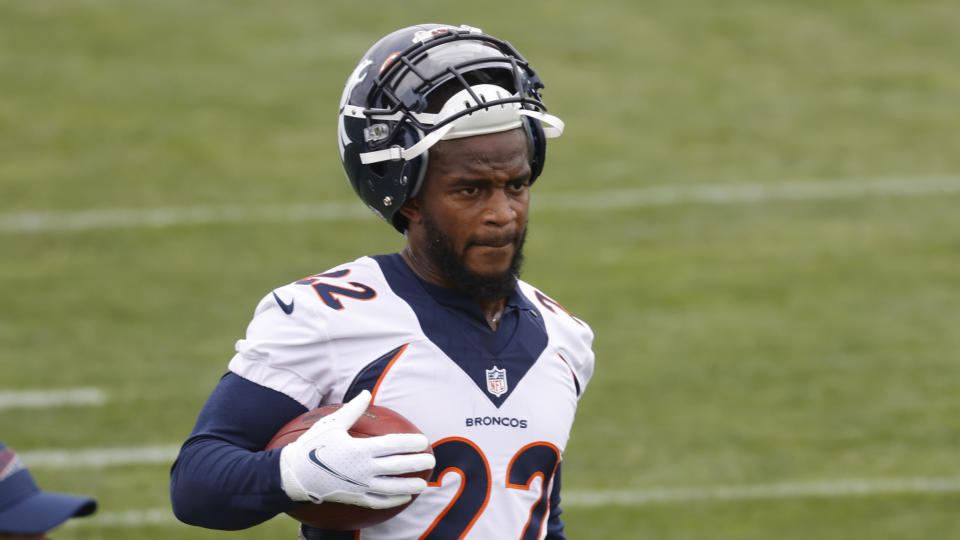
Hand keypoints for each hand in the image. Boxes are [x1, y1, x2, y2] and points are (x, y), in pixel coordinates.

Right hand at [279, 390, 434, 508]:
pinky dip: (393, 501)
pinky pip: (378, 501)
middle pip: (397, 467)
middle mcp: (363, 469)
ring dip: (409, 486)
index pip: (393, 445)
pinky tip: (404, 498)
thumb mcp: (332, 424)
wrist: (295, 475)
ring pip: (391, 488)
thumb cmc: (312, 446)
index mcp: (360, 449)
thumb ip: (353, 409)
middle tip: (432, 461)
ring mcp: (360, 486)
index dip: (410, 444)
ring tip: (424, 484)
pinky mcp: (355, 497)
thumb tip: (367, 392)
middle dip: (416, 464)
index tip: (424, 441)